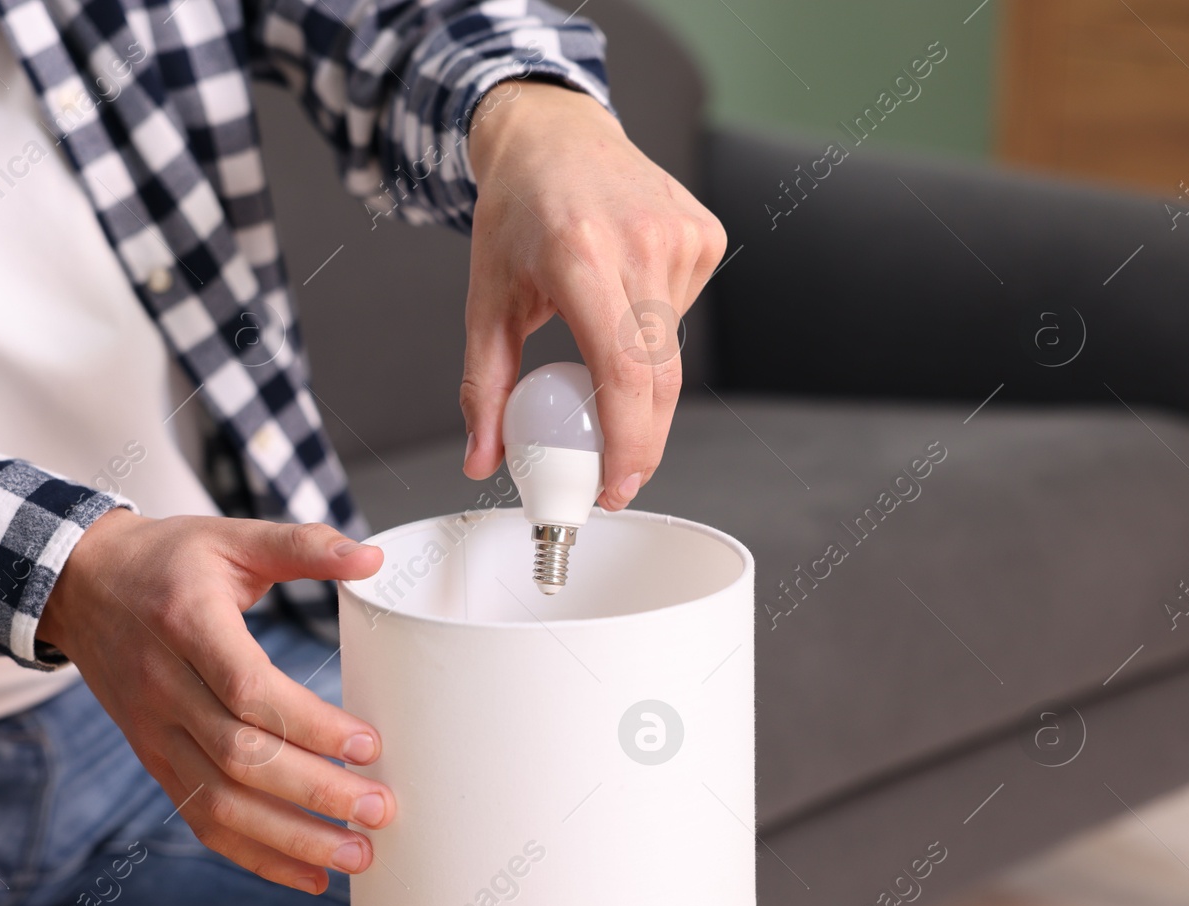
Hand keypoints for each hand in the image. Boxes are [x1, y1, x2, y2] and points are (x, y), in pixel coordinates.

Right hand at [38, 508, 391, 893]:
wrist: (81, 586)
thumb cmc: (166, 560)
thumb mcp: (231, 536)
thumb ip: (304, 545)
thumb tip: (372, 557)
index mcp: (187, 623)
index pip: (249, 690)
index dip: (309, 725)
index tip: (368, 745)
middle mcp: (163, 685)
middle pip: (239, 757)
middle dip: (314, 792)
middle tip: (380, 809)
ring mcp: (153, 731)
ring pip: (220, 802)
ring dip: (291, 838)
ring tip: (357, 855)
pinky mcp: (154, 759)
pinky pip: (201, 818)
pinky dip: (255, 855)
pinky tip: (309, 874)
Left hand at [462, 81, 726, 508]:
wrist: (554, 137)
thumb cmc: (517, 215)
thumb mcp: (485, 300)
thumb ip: (483, 388)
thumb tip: (481, 462)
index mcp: (580, 254)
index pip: (624, 370)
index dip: (629, 441)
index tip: (615, 487)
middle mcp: (639, 240)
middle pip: (660, 377)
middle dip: (642, 442)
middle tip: (615, 479)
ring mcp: (681, 235)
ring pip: (673, 352)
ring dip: (641, 380)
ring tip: (598, 345)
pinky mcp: (707, 236)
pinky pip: (684, 316)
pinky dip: (655, 332)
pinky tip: (625, 296)